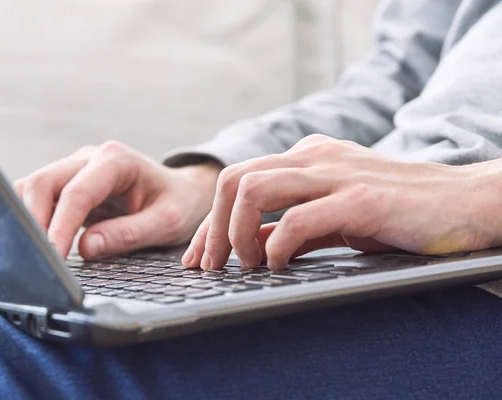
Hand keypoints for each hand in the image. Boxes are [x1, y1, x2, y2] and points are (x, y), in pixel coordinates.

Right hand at [14, 141, 220, 258]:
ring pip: (33, 187)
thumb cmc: (179, 203)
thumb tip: (85, 248)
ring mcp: (75, 168)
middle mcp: (90, 158)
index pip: (77, 192)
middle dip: (32, 221)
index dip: (60, 226)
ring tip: (31, 253)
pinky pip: (39, 197)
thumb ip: (128, 234)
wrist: (182, 191)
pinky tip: (35, 243)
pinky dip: (32, 218)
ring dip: (26, 218)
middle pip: (43, 182)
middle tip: (34, 259)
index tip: (52, 255)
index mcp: (116, 161)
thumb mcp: (166, 222)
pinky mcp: (68, 184)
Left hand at [183, 134, 499, 270]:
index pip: (236, 180)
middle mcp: (314, 157)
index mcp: (305, 157)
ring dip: (236, 233)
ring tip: (247, 264)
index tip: (198, 257)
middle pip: (233, 180)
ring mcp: (336, 174)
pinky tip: (280, 264)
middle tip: (211, 266)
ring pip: (254, 189)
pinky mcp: (361, 198)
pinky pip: (298, 218)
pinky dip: (277, 245)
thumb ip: (291, 227)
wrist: (463, 201)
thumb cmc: (397, 212)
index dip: (208, 222)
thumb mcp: (332, 217)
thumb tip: (249, 245)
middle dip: (212, 228)